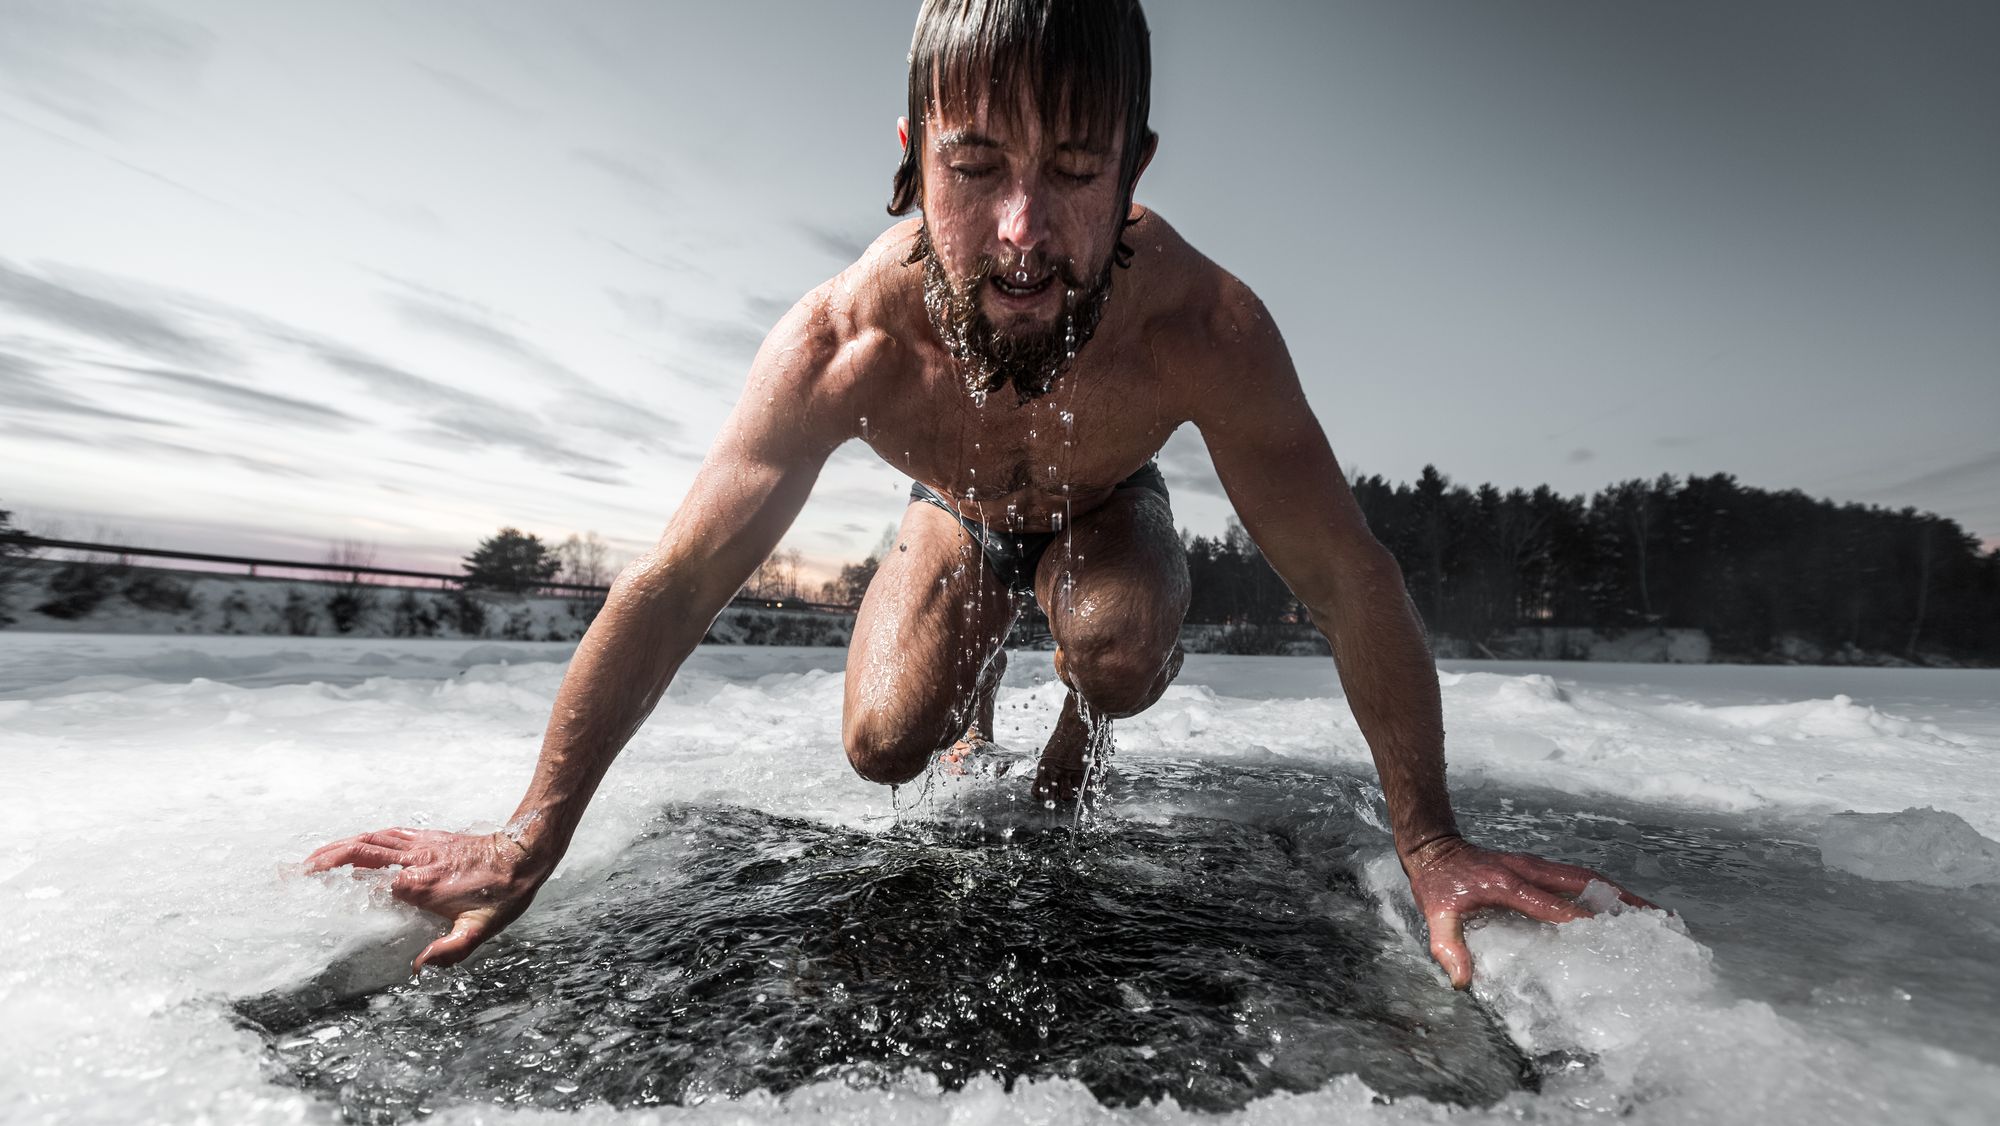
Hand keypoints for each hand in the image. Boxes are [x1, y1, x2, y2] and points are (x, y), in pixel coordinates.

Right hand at [305, 827, 552, 973]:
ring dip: (336, 846)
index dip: (336, 888)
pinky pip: (388, 833)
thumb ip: (450, 951)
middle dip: (322, 860)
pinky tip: (352, 843)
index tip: (308, 894)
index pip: (367, 885)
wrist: (523, 854)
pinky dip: (364, 837)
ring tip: (310, 858)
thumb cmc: (503, 895)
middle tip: (293, 871)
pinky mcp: (428, 836)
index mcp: (418, 885)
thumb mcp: (480, 930)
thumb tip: (419, 968)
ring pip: (369, 839)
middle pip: (357, 854)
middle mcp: (413, 861)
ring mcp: (419, 845)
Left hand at [1400, 834, 1658, 989]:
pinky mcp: (1537, 866)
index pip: (1550, 904)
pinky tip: (1618, 903)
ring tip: (1650, 910)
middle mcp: (1528, 870)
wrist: (1434, 846)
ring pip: (1585, 875)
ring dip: (1617, 891)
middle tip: (1654, 915)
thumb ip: (1448, 947)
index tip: (1610, 935)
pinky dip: (1601, 888)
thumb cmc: (1437, 882)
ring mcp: (1535, 865)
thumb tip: (1462, 982)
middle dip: (1620, 897)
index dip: (1579, 919)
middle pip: (1583, 881)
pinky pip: (1576, 876)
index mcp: (1506, 884)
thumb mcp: (1435, 914)